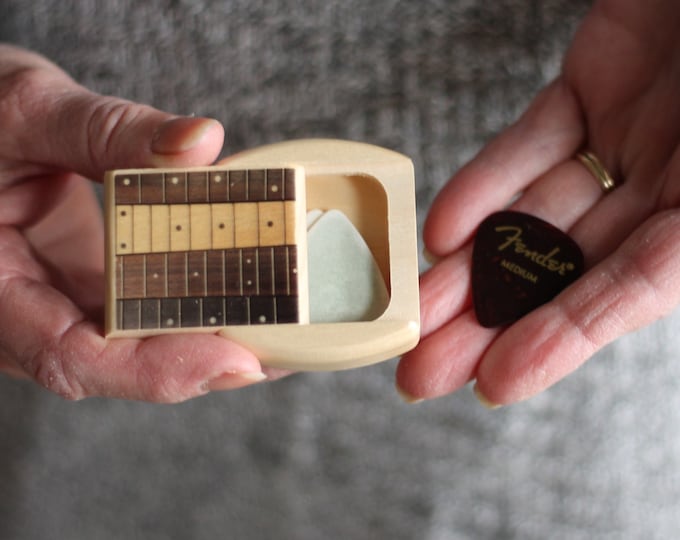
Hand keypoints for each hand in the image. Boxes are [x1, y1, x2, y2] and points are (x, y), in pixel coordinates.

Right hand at [0, 44, 267, 401]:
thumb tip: (198, 142)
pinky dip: (192, 309)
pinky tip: (242, 301)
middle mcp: (23, 311)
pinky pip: (140, 313)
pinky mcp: (86, 286)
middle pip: (115, 363)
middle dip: (202, 362)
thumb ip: (106, 129)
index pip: (69, 356)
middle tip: (281, 347)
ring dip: (207, 342)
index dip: (155, 370)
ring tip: (278, 332)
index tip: (235, 361)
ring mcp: (58, 302)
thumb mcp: (25, 111)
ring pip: (133, 347)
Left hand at [397, 0, 679, 405]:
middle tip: (420, 373)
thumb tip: (650, 273)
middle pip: (566, 268)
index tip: (493, 384)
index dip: (562, 340)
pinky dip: (487, 183)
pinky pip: (533, 143)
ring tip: (414, 312)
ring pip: (534, 217)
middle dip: (489, 322)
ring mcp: (632, 138)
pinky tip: (444, 227)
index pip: (630, 292)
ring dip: (470, 267)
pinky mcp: (594, 88)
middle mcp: (676, 187)